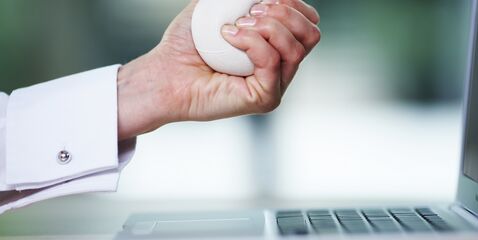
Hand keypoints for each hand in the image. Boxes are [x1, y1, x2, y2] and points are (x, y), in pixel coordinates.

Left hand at [116, 0, 320, 139]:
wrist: (165, 73)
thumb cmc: (186, 44)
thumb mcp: (213, 5)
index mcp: (277, 47)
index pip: (308, 23)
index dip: (294, 4)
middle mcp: (281, 68)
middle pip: (312, 34)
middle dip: (285, 13)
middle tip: (251, 12)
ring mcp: (275, 85)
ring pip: (297, 48)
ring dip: (269, 27)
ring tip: (237, 25)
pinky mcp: (265, 99)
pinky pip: (272, 62)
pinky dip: (252, 42)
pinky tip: (229, 36)